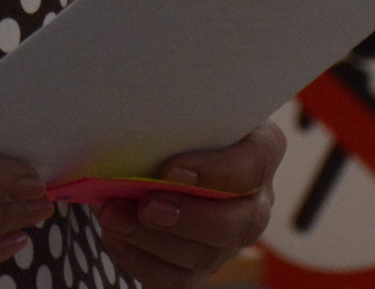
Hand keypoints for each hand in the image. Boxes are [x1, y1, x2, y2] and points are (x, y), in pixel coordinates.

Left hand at [96, 122, 284, 288]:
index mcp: (261, 149)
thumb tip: (125, 112)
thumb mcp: (186, 102)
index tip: (170, 169)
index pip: (254, 163)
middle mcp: (255, 199)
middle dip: (189, 220)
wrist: (164, 141)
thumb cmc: (178, 114)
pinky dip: (140, 261)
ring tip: (113, 216)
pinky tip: (115, 236)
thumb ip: (176, 109)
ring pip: (204, 258)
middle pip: (240, 224)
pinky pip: (177, 280)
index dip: (216, 173)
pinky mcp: (200, 264)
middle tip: (146, 206)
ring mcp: (229, 238)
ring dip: (152, 241)